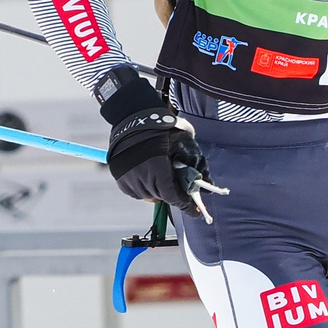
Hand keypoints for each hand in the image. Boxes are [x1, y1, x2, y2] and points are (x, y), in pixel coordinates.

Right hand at [101, 73, 226, 219]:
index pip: (173, 196)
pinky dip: (142, 188)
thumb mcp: (184, 141)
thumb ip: (195, 162)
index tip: (194, 212)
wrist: (134, 116)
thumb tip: (207, 182)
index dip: (185, 205)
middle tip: (179, 191)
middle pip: (160, 196)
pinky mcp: (119, 176)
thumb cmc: (162, 128)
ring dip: (156, 191)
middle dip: (172, 194)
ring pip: (146, 195)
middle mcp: (141, 176)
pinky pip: (134, 191)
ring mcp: (128, 177)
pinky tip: (147, 177)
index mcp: (158, 169)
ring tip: (160, 178)